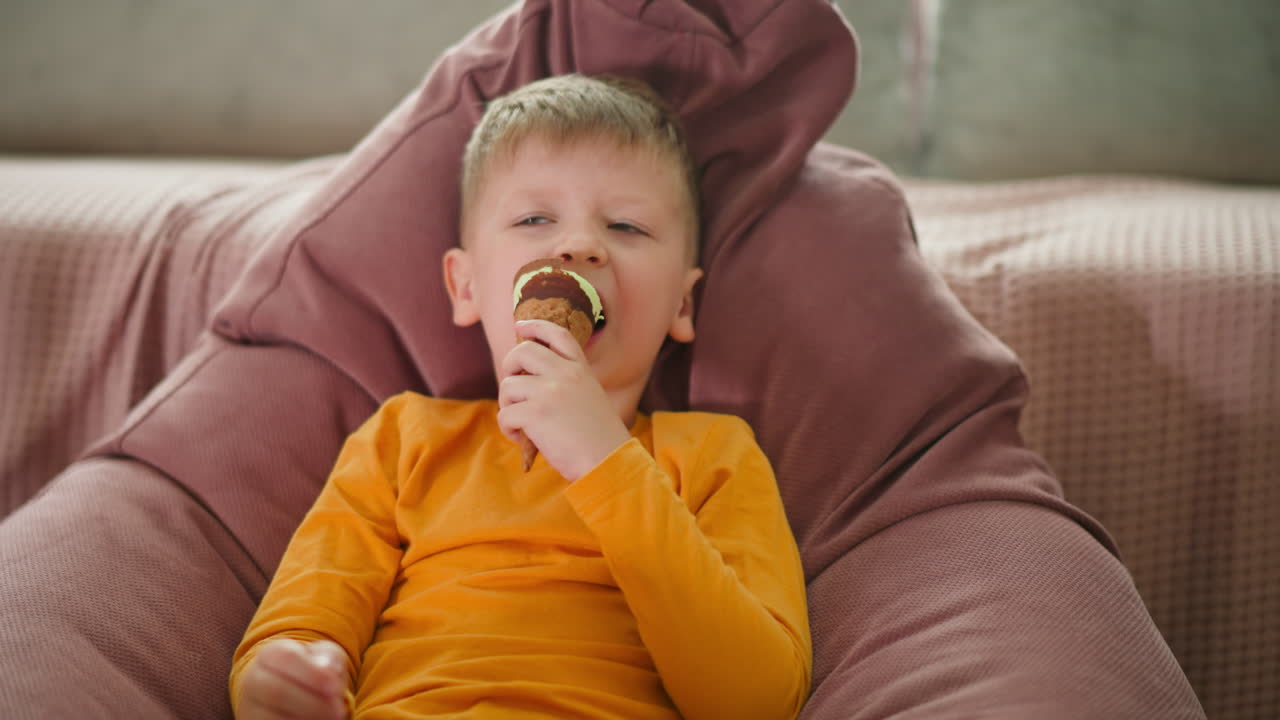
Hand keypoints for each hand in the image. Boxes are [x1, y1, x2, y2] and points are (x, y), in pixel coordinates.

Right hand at [236, 638, 348, 719]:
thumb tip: (328, 671)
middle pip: (277, 691)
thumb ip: (329, 657)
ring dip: (307, 719)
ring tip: (330, 718)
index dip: (312, 674)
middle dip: (312, 703)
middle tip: (338, 710)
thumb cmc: (313, 672)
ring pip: (273, 716)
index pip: (285, 657)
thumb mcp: (325, 657)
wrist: (293, 694)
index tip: (336, 687)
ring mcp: (250, 706)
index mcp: (270, 654)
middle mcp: (253, 679)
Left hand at [499, 320, 631, 480]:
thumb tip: (529, 380)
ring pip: (508, 385)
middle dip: (509, 367)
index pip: (556, 334)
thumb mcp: (590, 398)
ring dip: (507, 404)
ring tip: (519, 422)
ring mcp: (549, 392)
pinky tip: (519, 437)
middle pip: (522, 351)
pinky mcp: (535, 414)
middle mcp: (565, 374)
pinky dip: (507, 427)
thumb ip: (567, 383)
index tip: (520, 327)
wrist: (608, 461)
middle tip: (513, 389)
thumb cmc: (599, 438)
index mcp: (580, 369)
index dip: (535, 327)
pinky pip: (505, 414)